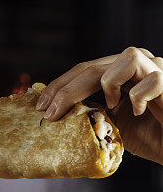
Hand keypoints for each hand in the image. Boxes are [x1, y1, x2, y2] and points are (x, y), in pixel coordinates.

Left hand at [36, 46, 162, 164]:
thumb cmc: (148, 134)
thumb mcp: (111, 122)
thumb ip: (91, 112)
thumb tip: (55, 114)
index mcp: (120, 72)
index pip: (84, 70)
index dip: (60, 86)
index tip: (41, 106)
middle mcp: (138, 65)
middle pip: (95, 66)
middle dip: (68, 89)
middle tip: (51, 112)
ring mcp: (156, 70)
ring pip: (128, 57)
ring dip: (110, 82)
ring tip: (109, 105)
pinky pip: (152, 79)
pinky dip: (139, 97)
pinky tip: (137, 112)